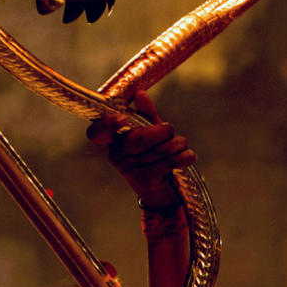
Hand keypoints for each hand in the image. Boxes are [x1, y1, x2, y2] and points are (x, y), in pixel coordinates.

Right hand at [86, 89, 196, 207]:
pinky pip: (167, 163)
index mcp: (113, 140)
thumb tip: (140, 94)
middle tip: (171, 130)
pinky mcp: (144, 181)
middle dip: (163, 131)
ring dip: (177, 144)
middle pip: (140, 138)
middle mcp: (116, 155)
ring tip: (182, 144)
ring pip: (158, 150)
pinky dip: (183, 157)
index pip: (97, 132)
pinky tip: (189, 156)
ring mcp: (128, 169)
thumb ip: (145, 114)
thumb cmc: (154, 155)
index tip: (125, 118)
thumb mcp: (150, 132)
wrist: (161, 192)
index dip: (108, 124)